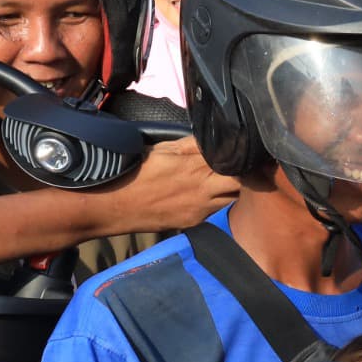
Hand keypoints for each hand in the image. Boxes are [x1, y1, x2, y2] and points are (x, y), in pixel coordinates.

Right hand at [105, 138, 240, 235]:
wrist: (114, 206)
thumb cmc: (135, 172)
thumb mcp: (163, 149)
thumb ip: (191, 144)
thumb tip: (213, 138)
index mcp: (196, 167)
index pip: (234, 159)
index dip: (244, 154)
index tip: (247, 148)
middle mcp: (204, 190)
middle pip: (243, 182)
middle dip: (247, 174)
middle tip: (245, 165)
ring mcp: (201, 209)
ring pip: (233, 199)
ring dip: (236, 189)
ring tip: (230, 179)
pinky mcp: (195, 222)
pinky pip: (217, 211)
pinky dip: (220, 202)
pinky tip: (212, 195)